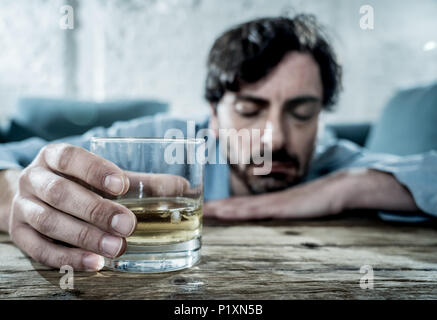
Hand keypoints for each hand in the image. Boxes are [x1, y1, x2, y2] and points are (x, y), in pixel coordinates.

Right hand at [8, 143, 188, 270]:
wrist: (33, 198)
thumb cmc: (79, 184)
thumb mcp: (105, 177)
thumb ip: (143, 182)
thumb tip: (183, 186)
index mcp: (55, 156)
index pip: (71, 158)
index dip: (95, 170)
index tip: (122, 185)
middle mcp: (35, 178)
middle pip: (61, 193)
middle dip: (96, 210)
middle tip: (128, 225)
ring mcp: (24, 207)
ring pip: (49, 221)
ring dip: (85, 236)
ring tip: (116, 247)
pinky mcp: (20, 234)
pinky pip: (40, 249)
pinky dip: (68, 257)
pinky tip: (95, 263)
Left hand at [204, 171, 346, 219]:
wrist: (336, 188)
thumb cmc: (318, 199)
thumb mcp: (297, 208)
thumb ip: (284, 211)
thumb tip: (274, 216)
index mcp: (269, 202)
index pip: (240, 205)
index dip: (222, 206)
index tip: (206, 208)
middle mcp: (267, 201)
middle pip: (235, 204)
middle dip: (215, 207)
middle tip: (195, 208)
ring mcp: (273, 203)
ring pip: (241, 206)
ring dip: (221, 209)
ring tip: (203, 210)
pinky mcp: (281, 207)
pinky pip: (256, 210)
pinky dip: (239, 211)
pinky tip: (228, 212)